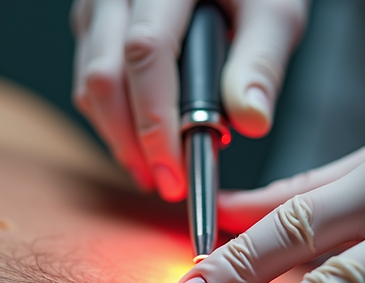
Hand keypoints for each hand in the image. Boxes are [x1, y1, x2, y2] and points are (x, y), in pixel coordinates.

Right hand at [70, 0, 309, 200]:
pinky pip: (89, 77)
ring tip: (157, 170)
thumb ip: (261, 62)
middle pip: (104, 75)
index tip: (176, 168)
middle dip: (131, 141)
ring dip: (119, 136)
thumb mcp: (274, 9)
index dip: (155, 118)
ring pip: (89, 82)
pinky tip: (143, 144)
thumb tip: (251, 121)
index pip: (145, 52)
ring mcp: (98, 5)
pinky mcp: (93, 22)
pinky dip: (113, 118)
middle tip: (167, 183)